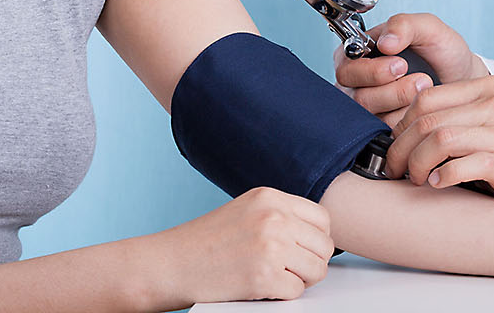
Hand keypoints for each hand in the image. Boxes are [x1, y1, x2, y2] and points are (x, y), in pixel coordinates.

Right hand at [156, 186, 334, 302]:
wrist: (170, 264)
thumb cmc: (203, 242)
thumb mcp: (245, 210)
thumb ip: (279, 214)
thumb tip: (315, 233)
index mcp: (270, 197)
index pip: (322, 218)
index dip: (316, 239)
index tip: (304, 250)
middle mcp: (274, 217)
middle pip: (324, 245)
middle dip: (311, 262)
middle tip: (290, 269)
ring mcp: (271, 246)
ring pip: (317, 270)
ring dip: (301, 279)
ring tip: (276, 277)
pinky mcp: (264, 277)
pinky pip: (297, 291)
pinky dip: (283, 295)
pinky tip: (262, 287)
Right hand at [334, 12, 486, 125]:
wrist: (462, 80)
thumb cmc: (441, 52)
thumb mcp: (428, 28)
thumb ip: (404, 25)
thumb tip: (384, 43)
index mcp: (356, 54)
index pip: (346, 69)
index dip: (372, 71)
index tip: (401, 65)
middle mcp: (356, 84)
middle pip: (358, 97)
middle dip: (392, 91)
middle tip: (421, 79)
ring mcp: (368, 109)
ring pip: (372, 117)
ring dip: (403, 104)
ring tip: (425, 88)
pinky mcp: (381, 129)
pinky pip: (385, 133)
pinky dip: (407, 121)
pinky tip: (422, 108)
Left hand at [386, 74, 493, 223]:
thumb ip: (464, 114)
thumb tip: (411, 128)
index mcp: (490, 87)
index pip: (426, 98)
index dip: (401, 125)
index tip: (396, 147)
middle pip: (427, 118)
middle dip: (401, 147)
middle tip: (396, 169)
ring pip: (439, 138)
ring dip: (417, 163)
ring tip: (416, 179)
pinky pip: (462, 164)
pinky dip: (443, 176)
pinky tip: (439, 185)